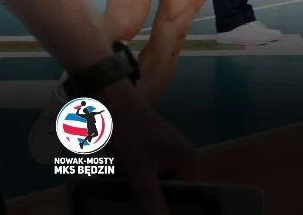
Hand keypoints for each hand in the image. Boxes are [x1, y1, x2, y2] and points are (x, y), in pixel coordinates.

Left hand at [101, 81, 199, 212]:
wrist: (111, 99)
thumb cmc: (130, 132)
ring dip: (143, 187)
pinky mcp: (148, 146)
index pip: (190, 195)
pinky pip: (146, 170)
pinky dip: (136, 175)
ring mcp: (165, 149)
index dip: (177, 207)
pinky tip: (123, 177)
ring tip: (131, 188)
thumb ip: (153, 200)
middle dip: (155, 197)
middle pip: (172, 189)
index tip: (158, 209)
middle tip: (141, 198)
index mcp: (188, 159)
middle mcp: (182, 154)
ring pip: (157, 181)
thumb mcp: (141, 171)